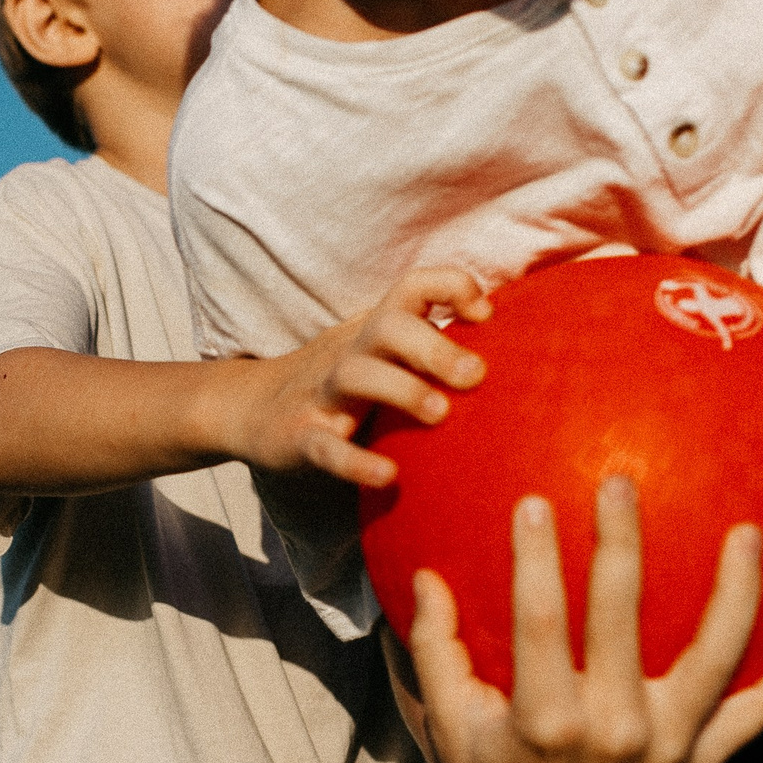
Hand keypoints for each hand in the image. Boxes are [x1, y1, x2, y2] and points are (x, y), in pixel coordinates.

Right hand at [214, 268, 492, 486]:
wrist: (248, 408)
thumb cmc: (338, 383)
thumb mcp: (380, 353)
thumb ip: (431, 346)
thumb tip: (515, 352)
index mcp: (374, 329)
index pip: (413, 287)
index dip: (451, 286)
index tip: (486, 316)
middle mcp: (351, 351)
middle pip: (389, 326)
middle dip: (435, 346)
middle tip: (477, 376)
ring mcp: (322, 393)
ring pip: (357, 375)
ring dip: (402, 389)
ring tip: (440, 414)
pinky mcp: (300, 437)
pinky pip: (326, 447)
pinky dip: (356, 462)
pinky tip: (388, 475)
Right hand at [405, 475, 762, 762]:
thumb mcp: (447, 723)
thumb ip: (435, 651)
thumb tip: (424, 576)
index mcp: (546, 722)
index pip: (539, 623)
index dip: (534, 560)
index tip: (532, 502)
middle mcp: (614, 732)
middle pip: (622, 619)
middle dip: (620, 544)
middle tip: (620, 482)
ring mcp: (668, 749)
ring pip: (715, 659)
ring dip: (736, 591)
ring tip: (749, 531)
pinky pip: (760, 718)